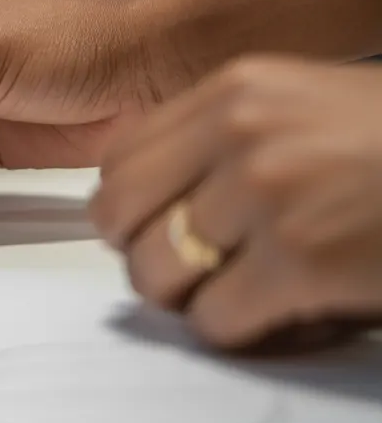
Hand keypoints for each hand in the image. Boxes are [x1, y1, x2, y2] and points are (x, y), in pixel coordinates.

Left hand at [90, 56, 381, 349]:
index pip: (118, 161)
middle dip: (149, 257)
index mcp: (234, 89)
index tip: (154, 231)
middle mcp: (239, 131)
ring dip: (194, 300)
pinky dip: (244, 333)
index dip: (129, 211)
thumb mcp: (303, 101)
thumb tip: (155, 191)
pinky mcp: (301, 258)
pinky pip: (215, 320)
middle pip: (121, 218)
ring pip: (156, 275)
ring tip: (244, 295)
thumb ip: (225, 132)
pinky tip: (290, 315)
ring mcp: (267, 193)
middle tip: (191, 275)